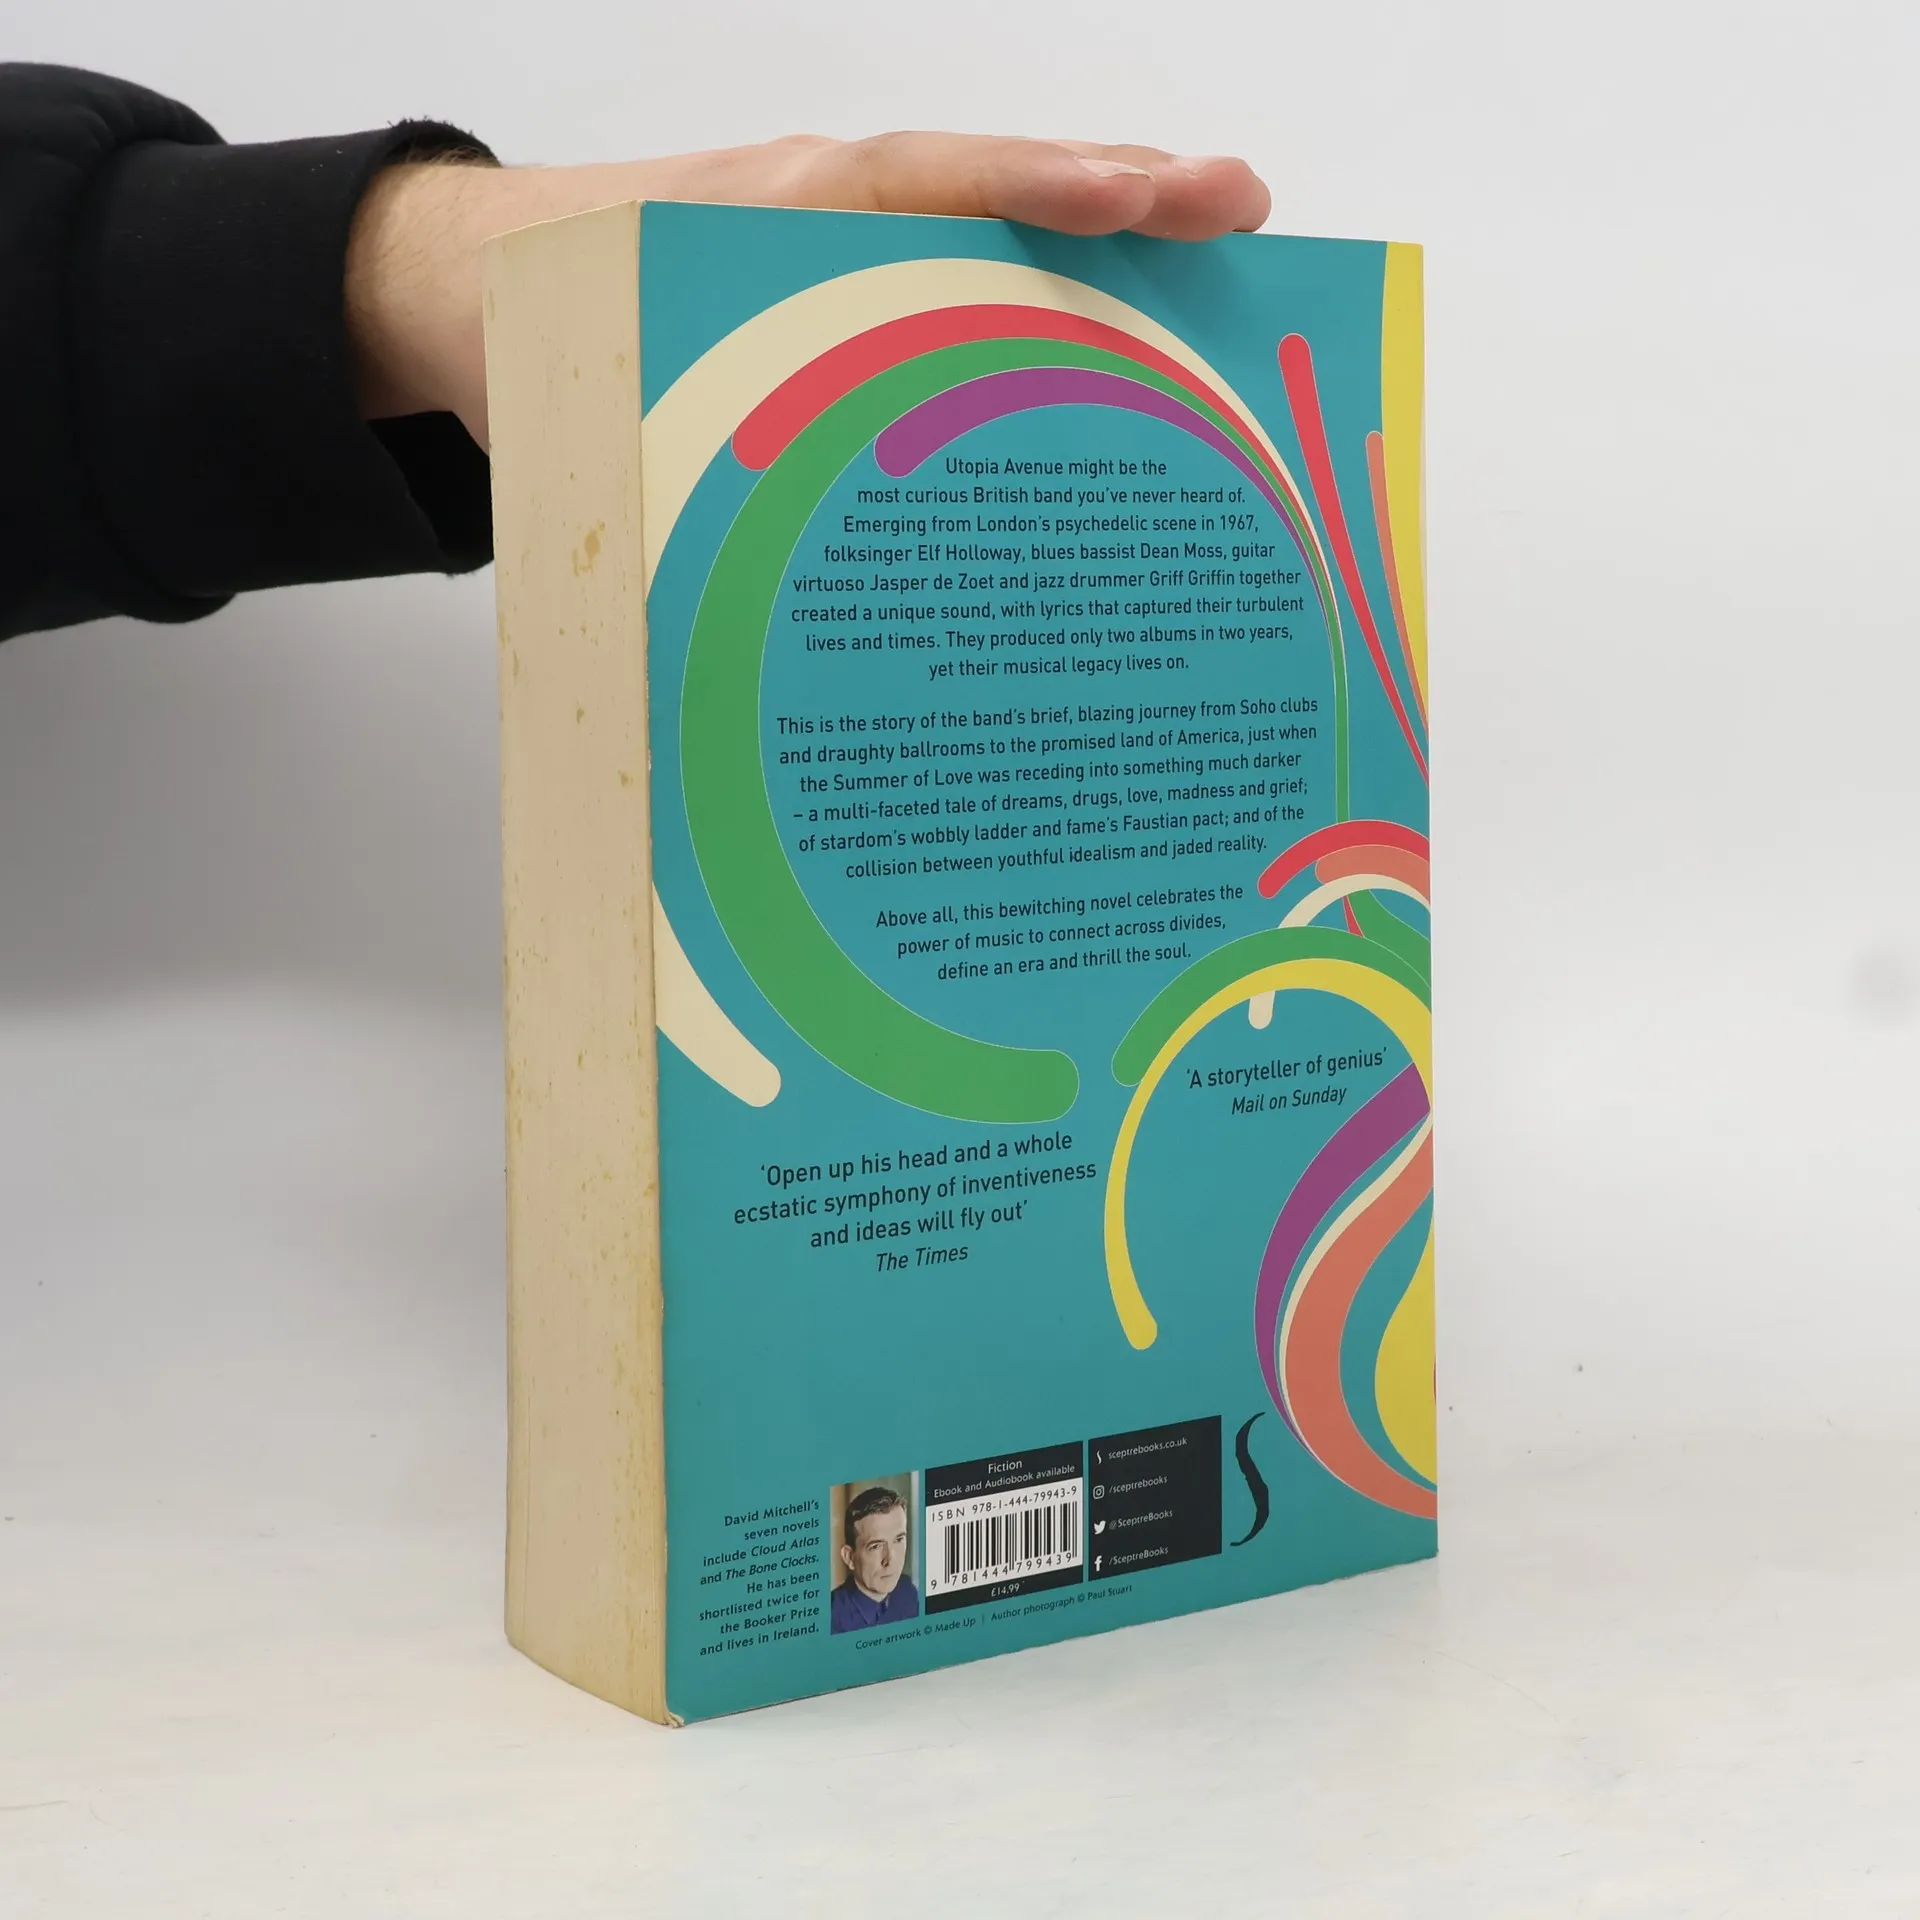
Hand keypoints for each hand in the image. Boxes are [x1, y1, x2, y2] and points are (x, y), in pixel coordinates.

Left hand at [346, 133, 1270, 447]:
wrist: (478, 286)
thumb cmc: (540, 333)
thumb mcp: (583, 395)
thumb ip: (659, 457)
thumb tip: (726, 602)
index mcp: (763, 219)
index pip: (916, 183)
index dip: (1027, 192)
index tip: (1130, 199)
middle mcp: (825, 210)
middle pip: (987, 182)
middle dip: (1115, 193)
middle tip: (1239, 206)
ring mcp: (847, 234)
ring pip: (986, 220)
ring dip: (1096, 237)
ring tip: (1217, 264)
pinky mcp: (850, 272)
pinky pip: (955, 266)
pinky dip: (1038, 286)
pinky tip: (1107, 339)